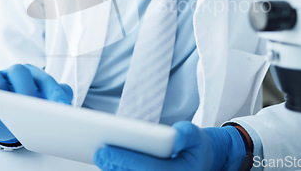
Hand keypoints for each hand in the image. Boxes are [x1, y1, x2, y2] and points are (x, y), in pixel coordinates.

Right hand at [0, 63, 72, 142]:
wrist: (8, 126)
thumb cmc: (30, 114)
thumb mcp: (47, 108)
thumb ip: (59, 101)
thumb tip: (65, 102)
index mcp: (34, 76)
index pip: (45, 80)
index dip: (53, 92)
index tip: (60, 107)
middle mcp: (13, 75)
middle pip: (18, 71)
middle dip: (25, 87)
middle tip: (31, 106)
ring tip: (2, 99)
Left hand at [94, 121, 245, 170]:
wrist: (201, 162)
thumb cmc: (195, 147)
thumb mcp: (196, 135)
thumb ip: (186, 133)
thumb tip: (174, 135)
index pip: (148, 169)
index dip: (126, 160)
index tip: (107, 150)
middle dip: (115, 166)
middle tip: (98, 153)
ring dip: (114, 170)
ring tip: (99, 156)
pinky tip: (108, 162)